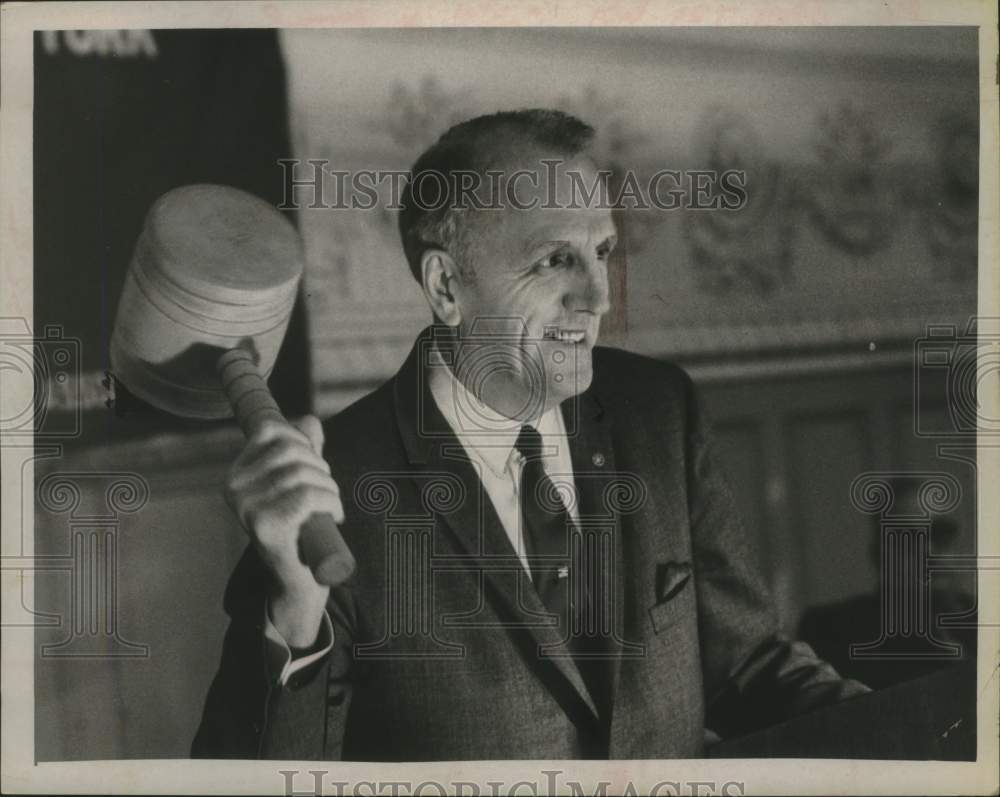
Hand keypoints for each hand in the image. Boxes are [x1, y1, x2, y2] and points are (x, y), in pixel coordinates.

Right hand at [223, 415, 342, 646]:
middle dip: (320, 465)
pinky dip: (331, 502)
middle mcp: (234, 488)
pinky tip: (334, 516)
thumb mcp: (299, 482)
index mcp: (236, 474)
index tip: (313, 464)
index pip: (270, 431)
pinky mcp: (266, 526)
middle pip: (290, 450)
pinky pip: (309, 496)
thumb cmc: (301, 526)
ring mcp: (246, 508)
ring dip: (329, 486)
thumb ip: (302, 451)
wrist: (298, 579)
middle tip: (327, 490)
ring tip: (331, 504)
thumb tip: (310, 421)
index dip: (301, 440)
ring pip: (302, 473)